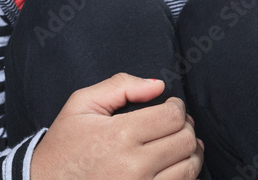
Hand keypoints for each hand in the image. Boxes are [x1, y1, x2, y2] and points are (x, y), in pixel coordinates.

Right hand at [30, 74, 202, 179]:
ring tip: (180, 142)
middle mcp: (133, 164)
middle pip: (185, 142)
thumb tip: (158, 86)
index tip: (171, 105)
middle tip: (177, 122)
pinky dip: (184, 174)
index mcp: (118, 134)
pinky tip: (174, 164)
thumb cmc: (65, 144)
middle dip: (186, 126)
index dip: (177, 107)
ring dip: (191, 152)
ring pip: (189, 168)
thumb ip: (119, 87)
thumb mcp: (81, 104)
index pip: (171, 118)